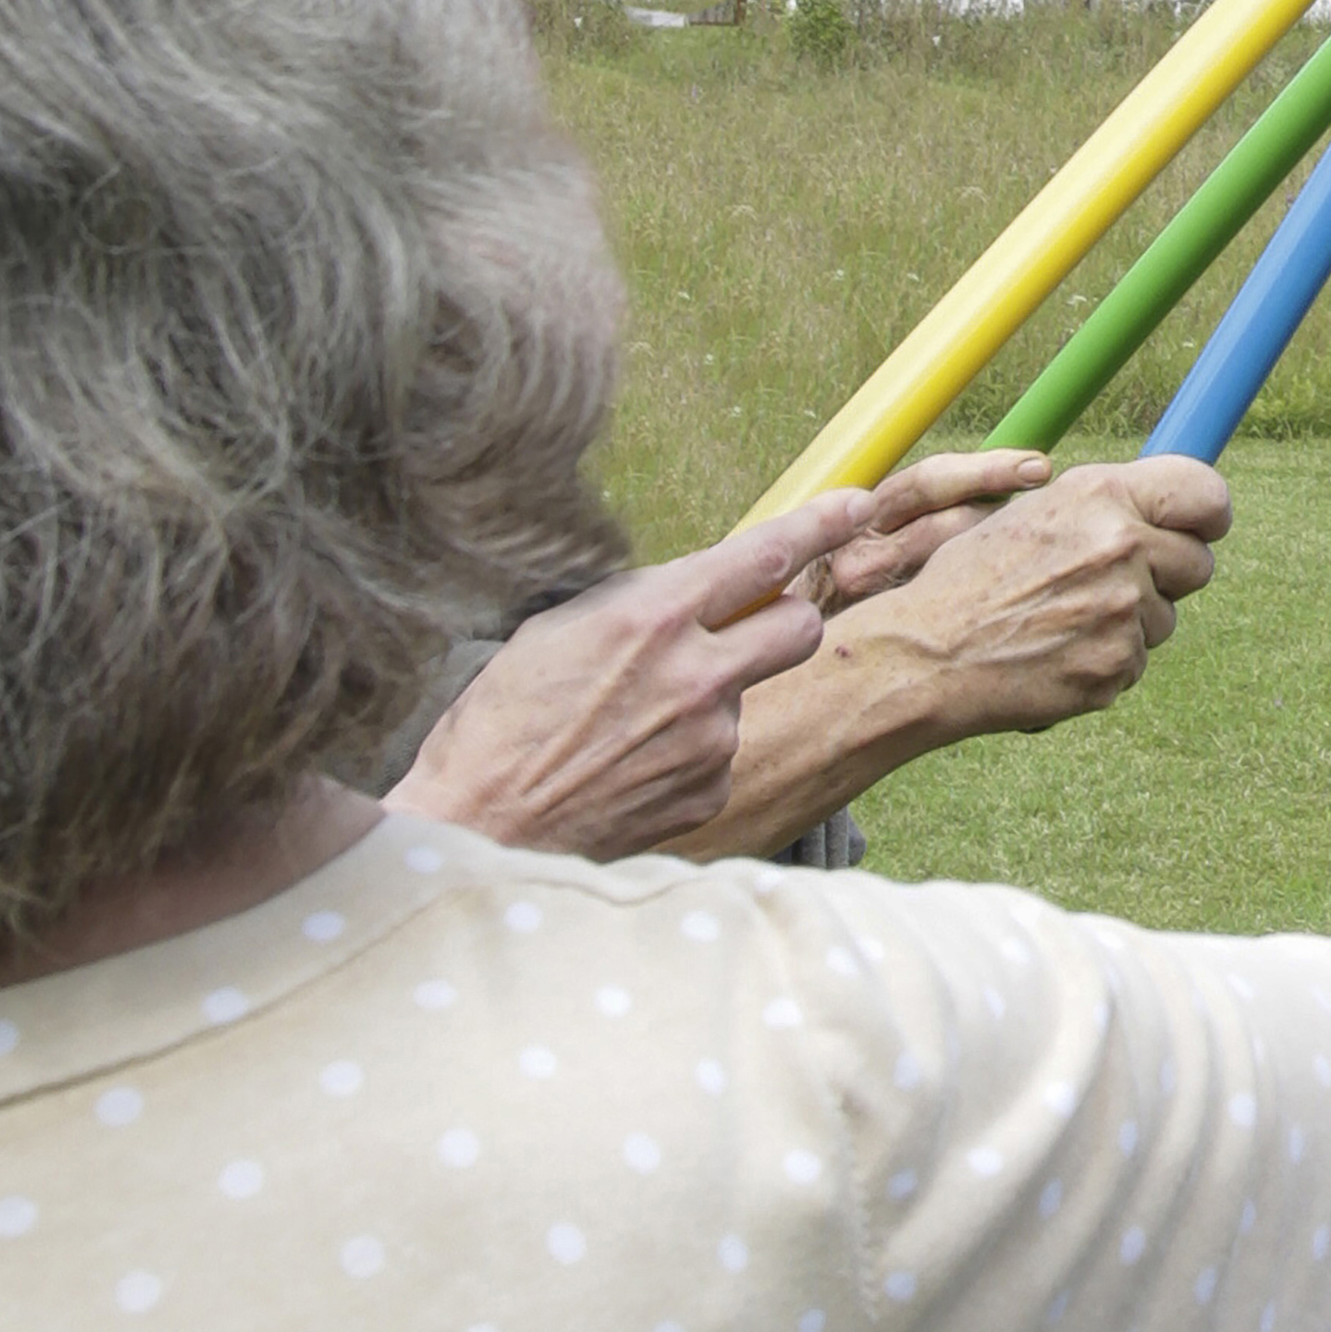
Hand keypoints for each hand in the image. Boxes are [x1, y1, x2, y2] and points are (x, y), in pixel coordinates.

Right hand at [392, 488, 880, 857]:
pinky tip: (632, 765)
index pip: (766, 555)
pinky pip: (720, 754)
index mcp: (655, 616)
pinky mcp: (709, 790)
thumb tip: (694, 590)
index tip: (853, 505)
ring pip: (746, 695)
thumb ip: (643, 603)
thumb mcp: (559, 629)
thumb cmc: (501, 723)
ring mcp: (711, 738)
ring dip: (709, 698)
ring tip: (631, 724)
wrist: (477, 826)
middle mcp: (698, 674)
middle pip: (800, 626)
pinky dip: (689, 754)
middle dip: (782, 620)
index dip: (820, 524)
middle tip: (746, 630)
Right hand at [826, 457, 1235, 742]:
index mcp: (1099, 495)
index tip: (1207, 526)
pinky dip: (1105, 663)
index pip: (1204, 493)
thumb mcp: (1035, 517)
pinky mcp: (1118, 664)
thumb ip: (1105, 509)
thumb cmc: (973, 580)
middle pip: (1199, 564)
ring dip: (1129, 624)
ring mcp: (1124, 609)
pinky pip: (1136, 662)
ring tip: (1061, 623)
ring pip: (1165, 618)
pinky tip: (1056, 656)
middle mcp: (1120, 545)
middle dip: (1169, 577)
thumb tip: (1170, 512)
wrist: (928, 654)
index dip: (1211, 514)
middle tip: (1116, 586)